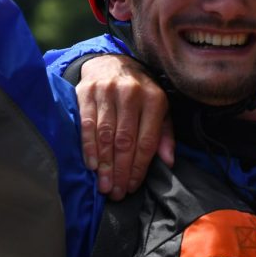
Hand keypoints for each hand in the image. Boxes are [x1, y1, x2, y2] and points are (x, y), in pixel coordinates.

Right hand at [76, 55, 173, 199]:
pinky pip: (87, 125)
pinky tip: (91, 166)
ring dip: (104, 165)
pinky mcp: (86, 92)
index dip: (139, 167)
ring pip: (105, 135)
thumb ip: (165, 135)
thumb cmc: (139, 94)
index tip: (133, 186)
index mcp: (154, 99)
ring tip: (104, 186)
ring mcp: (107, 91)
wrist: (111, 63)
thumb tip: (168, 162)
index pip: (147, 141)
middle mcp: (131, 94)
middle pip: (125, 141)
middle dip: (121, 171)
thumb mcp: (159, 110)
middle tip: (117, 193)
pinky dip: (88, 148)